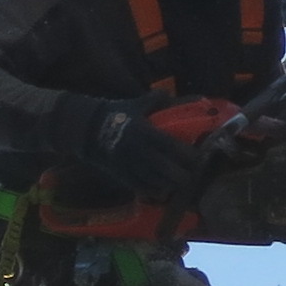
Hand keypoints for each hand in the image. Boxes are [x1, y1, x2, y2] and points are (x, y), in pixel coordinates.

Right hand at [81, 102, 206, 201]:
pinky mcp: (120, 174)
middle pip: (164, 168)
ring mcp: (128, 164)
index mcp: (143, 131)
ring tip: (181, 184)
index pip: (169, 145)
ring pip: (153, 180)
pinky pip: (138, 186)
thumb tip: (175, 94)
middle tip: (193, 175)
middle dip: (181, 174)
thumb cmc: (117, 114)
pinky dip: (152, 190)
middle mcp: (137, 149)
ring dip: (169, 185)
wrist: (88, 128)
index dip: (186, 154)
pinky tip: (163, 191)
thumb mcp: (136, 104)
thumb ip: (156, 100)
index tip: (198, 157)